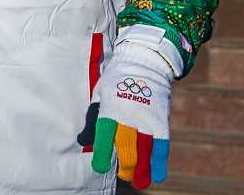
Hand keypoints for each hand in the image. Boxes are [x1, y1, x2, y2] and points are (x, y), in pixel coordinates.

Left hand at [77, 42, 173, 188]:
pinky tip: (157, 175)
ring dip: (142, 168)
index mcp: (110, 107)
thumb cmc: (116, 80)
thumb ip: (92, 118)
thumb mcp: (99, 94)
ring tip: (139, 182)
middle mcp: (128, 114)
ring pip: (145, 148)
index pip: (104, 133)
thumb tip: (81, 141)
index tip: (100, 167)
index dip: (102, 152)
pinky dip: (160, 161)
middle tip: (124, 175)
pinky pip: (161, 144)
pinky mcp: (161, 119)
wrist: (143, 61)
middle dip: (125, 164)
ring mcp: (146, 117)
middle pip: (127, 145)